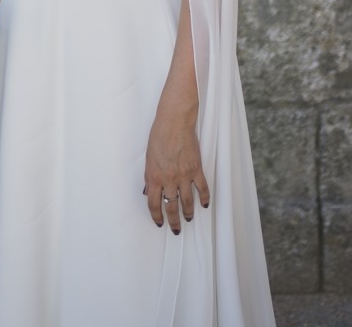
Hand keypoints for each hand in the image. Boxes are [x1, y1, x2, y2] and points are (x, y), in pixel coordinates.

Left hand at [143, 91, 209, 233]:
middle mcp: (168, 179)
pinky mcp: (196, 170)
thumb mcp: (148, 158)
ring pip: (187, 202)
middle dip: (173, 221)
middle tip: (176, 230)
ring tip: (189, 219)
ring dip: (188, 213)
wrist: (174, 122)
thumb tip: (148, 191)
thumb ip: (149, 176)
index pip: (153, 204)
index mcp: (153, 177)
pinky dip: (204, 199)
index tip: (159, 223)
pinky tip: (204, 205)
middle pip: (170, 207)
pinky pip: (202, 189)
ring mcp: (183, 176)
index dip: (156, 216)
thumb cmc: (158, 137)